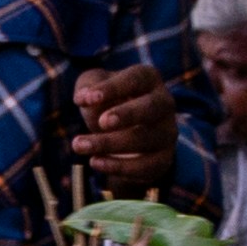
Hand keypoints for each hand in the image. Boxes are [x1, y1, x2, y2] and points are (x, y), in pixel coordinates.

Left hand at [71, 62, 179, 176]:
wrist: (122, 135)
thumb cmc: (108, 102)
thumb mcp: (94, 86)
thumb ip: (88, 86)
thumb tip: (83, 98)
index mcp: (148, 79)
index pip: (135, 79)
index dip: (112, 89)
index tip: (86, 99)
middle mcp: (164, 103)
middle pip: (151, 107)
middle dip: (126, 115)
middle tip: (101, 122)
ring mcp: (167, 132)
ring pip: (145, 139)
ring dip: (111, 144)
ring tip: (79, 145)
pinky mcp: (163, 159)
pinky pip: (146, 165)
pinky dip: (119, 166)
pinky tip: (95, 162)